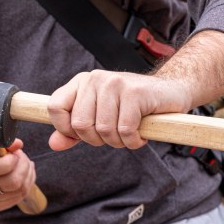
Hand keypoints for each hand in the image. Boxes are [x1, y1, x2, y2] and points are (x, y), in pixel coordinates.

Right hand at [0, 139, 36, 212]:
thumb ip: (3, 142)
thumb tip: (18, 145)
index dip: (9, 161)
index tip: (14, 154)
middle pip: (11, 182)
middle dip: (24, 167)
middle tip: (22, 157)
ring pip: (19, 191)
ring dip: (27, 175)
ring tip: (24, 164)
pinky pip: (18, 198)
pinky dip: (26, 184)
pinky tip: (23, 175)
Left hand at [47, 70, 192, 150]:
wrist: (170, 92)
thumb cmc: (133, 107)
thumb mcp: (100, 117)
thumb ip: (74, 131)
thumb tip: (54, 144)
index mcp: (82, 82)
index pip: (55, 107)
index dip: (66, 129)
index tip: (85, 134)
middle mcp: (95, 79)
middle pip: (81, 125)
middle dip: (98, 140)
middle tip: (114, 135)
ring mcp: (115, 83)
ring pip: (104, 130)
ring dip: (119, 142)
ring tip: (130, 133)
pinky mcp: (135, 93)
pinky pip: (125, 130)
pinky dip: (133, 141)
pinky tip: (140, 135)